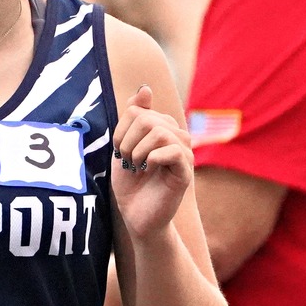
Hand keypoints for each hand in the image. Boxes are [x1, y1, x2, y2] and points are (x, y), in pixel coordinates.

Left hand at [113, 84, 192, 241]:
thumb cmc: (130, 185)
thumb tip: (145, 87)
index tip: (119, 151)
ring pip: (161, 132)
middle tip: (127, 162)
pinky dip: (154, 158)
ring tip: (137, 167)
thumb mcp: (124, 146)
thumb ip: (132, 118)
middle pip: (148, 119)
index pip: (138, 112)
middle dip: (128, 142)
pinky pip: (174, 150)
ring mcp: (183, 154)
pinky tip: (148, 169)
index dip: (121, 130)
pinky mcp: (186, 172)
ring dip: (139, 151)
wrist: (136, 218)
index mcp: (162, 129)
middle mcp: (177, 137)